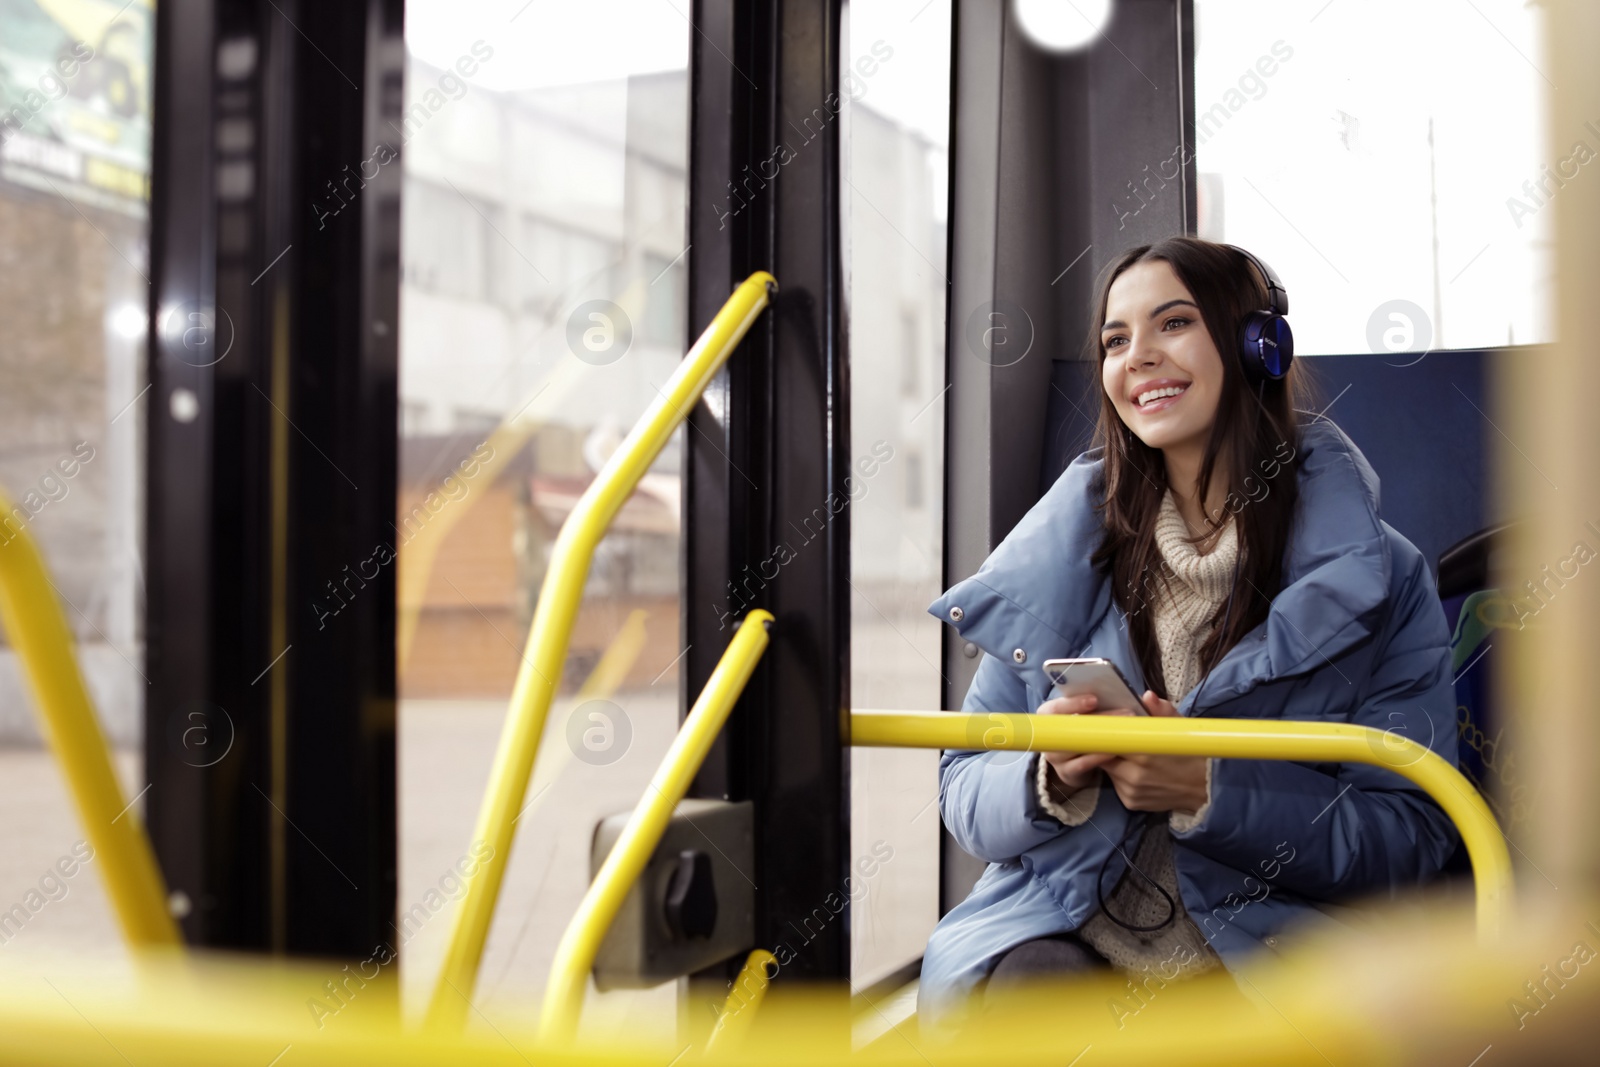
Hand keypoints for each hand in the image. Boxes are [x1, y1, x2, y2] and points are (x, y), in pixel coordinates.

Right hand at [1036, 691, 1140, 793]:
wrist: (1071, 762)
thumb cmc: (1078, 730)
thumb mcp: (1080, 715)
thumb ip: (1090, 705)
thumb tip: (1116, 694)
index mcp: (1047, 716)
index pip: (1055, 708)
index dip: (1074, 703)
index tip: (1095, 699)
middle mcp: (1048, 736)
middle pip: (1072, 727)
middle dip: (1101, 719)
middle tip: (1127, 713)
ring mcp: (1055, 756)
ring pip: (1079, 745)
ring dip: (1103, 739)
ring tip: (1126, 732)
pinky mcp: (1066, 772)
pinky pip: (1083, 764)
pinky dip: (1100, 756)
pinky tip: (1115, 750)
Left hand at [1091, 690, 1209, 814]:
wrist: (1205, 788)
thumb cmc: (1190, 753)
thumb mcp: (1180, 727)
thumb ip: (1161, 711)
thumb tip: (1146, 696)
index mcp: (1144, 754)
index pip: (1110, 739)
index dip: (1105, 732)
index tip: (1105, 725)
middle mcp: (1134, 776)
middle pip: (1103, 755)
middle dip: (1108, 745)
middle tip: (1118, 738)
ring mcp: (1131, 791)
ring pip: (1109, 769)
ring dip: (1113, 760)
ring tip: (1129, 754)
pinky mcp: (1130, 803)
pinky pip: (1116, 784)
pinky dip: (1120, 776)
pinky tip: (1134, 771)